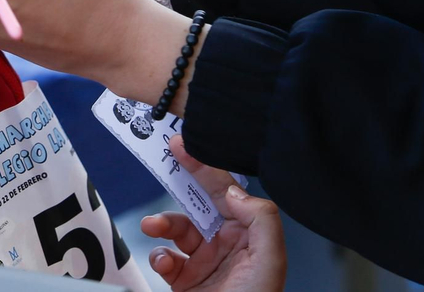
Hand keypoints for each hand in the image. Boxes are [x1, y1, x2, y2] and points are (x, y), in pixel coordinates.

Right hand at [142, 138, 285, 291]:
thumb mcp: (270, 260)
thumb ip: (259, 218)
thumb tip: (233, 191)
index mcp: (249, 235)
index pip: (226, 191)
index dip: (205, 165)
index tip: (182, 145)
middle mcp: (227, 245)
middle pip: (198, 202)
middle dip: (180, 184)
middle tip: (163, 162)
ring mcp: (203, 263)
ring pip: (176, 229)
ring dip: (162, 222)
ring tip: (153, 227)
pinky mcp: (184, 282)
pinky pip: (165, 257)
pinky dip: (159, 255)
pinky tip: (164, 262)